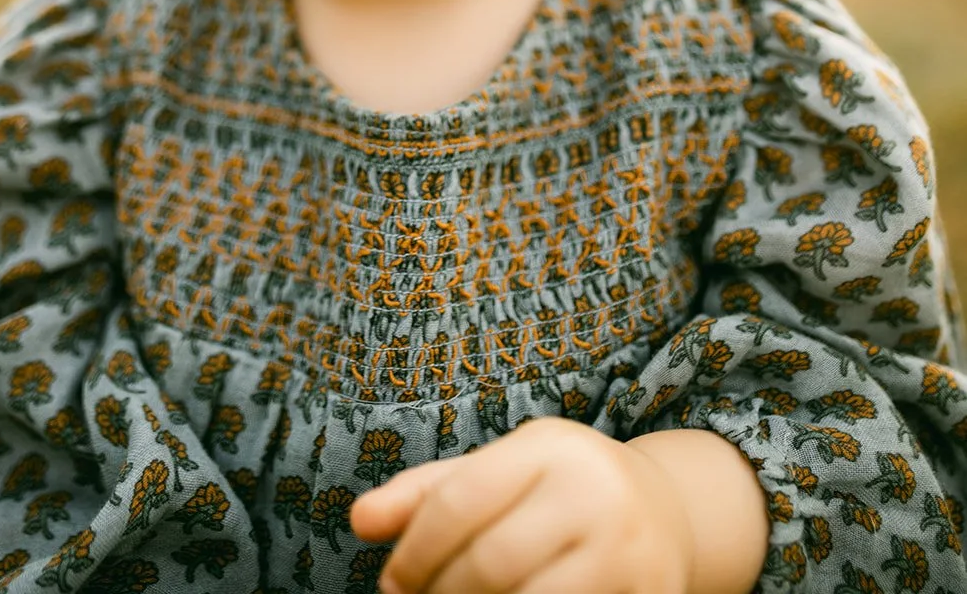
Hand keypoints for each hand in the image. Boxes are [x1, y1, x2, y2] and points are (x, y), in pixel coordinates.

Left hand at [348, 416, 693, 593]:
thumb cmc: (561, 491)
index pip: (461, 499)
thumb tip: (359, 520)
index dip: (414, 550)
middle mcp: (596, 491)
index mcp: (551, 447)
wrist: (668, 512)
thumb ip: (428, 493)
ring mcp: (630, 551)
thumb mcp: (502, 470)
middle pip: (491, 563)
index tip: (393, 583)